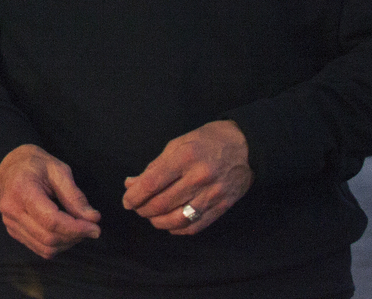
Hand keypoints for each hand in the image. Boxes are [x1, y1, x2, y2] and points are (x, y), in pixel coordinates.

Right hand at [0, 144, 101, 257]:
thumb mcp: (59, 170)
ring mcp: (10, 222)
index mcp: (21, 190)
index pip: (51, 221)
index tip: (95, 228)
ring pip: (45, 248)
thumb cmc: (36, 163)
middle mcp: (11, 209)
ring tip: (78, 228)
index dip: (76, 229)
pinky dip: (57, 245)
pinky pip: (38, 248)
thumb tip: (93, 219)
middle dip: (75, 236)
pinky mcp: (13, 230)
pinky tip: (65, 232)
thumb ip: (75, 196)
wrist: (12, 165)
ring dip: (67, 243)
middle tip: (90, 227)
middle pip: (49, 237)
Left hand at [121, 120, 252, 234]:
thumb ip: (154, 166)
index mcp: (185, 157)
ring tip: (151, 217)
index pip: (152, 183)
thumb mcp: (177, 144)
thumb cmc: (206, 141)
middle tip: (137, 208)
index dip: (134, 195)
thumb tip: (132, 184)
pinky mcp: (222, 207)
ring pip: (177, 219)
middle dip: (143, 209)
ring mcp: (212, 194)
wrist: (245, 147)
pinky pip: (196, 226)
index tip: (127, 200)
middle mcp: (199, 178)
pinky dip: (178, 229)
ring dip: (158, 222)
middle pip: (162, 203)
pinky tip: (170, 224)